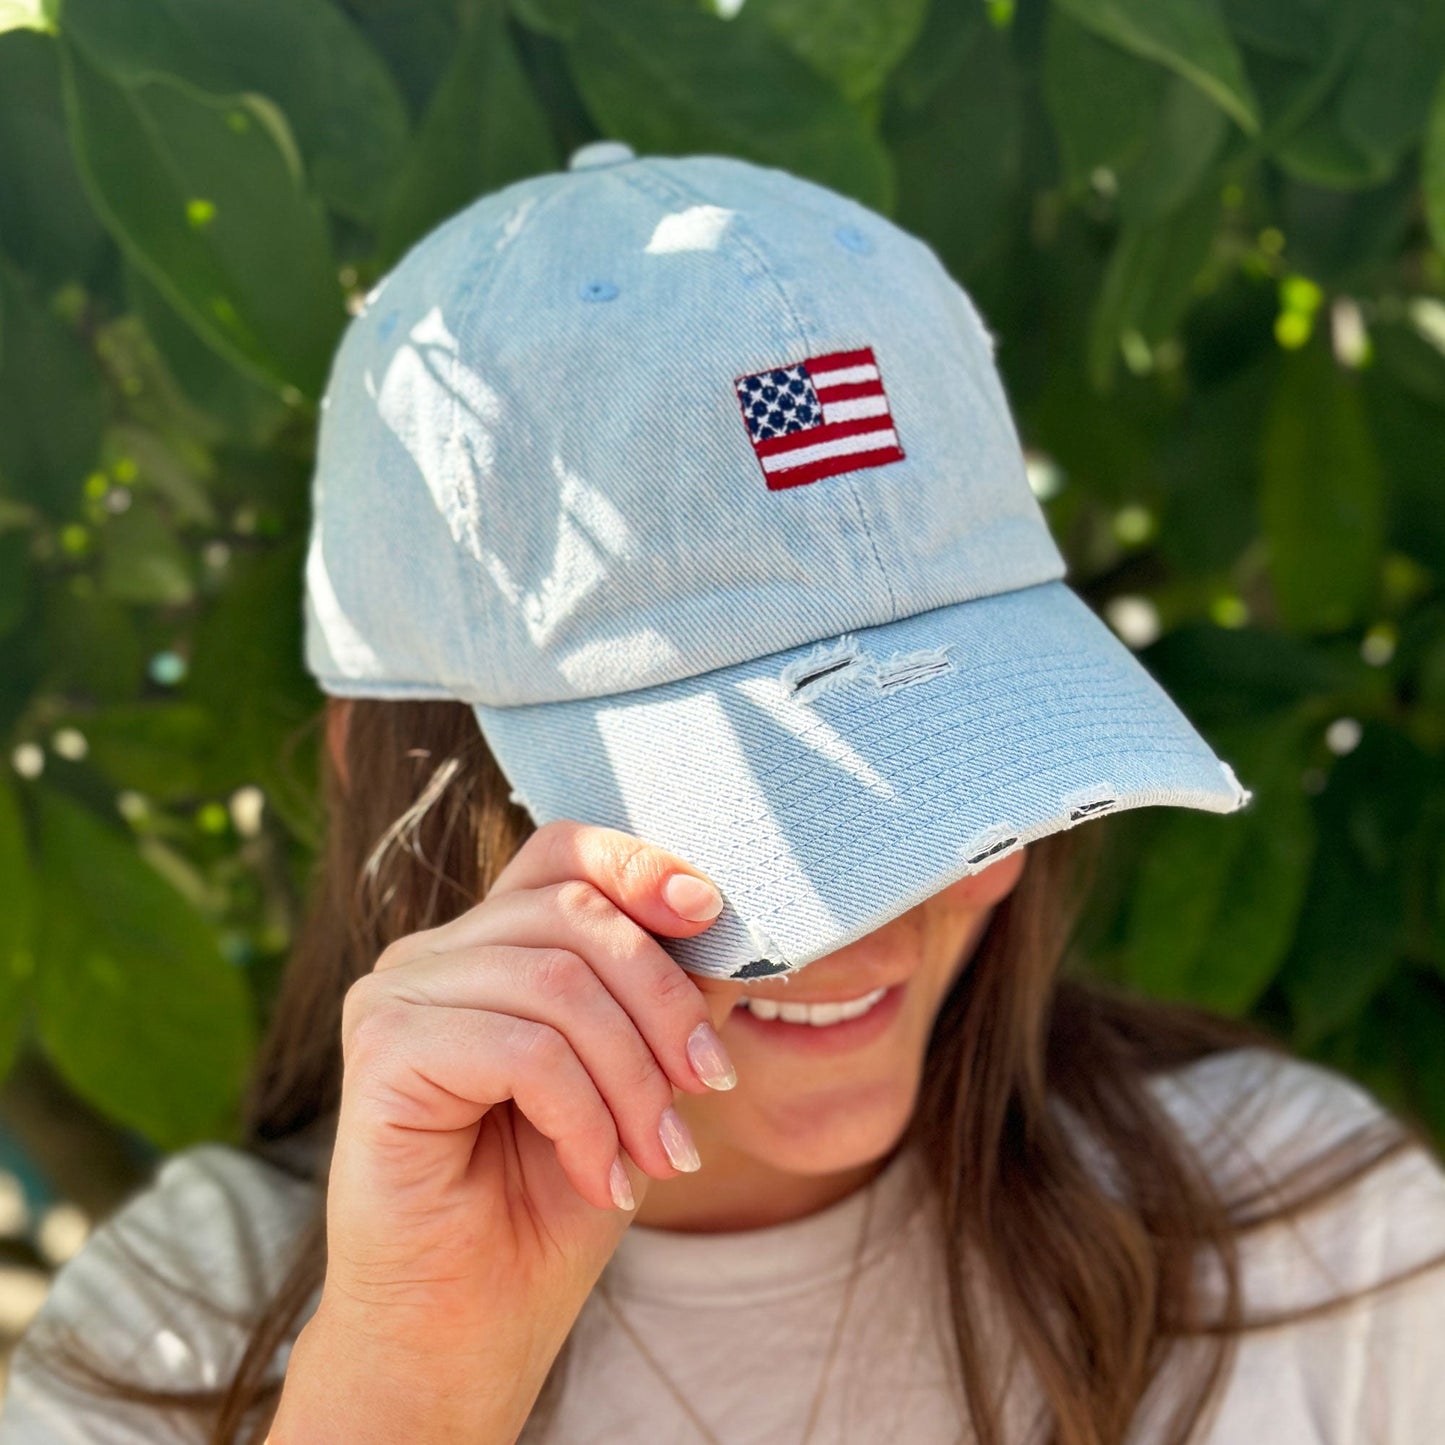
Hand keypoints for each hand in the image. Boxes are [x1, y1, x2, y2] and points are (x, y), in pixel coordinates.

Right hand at [268, 819, 738, 1442]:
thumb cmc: (550, 1202)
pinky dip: (585, 1116)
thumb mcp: (637, 1081)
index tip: (711, 913)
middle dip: (664, 1003)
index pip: (563, 851)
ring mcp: (397, 994)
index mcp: (490, 945)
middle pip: (576, 913)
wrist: (469, 1329)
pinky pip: (522, 1047)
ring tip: (660, 1156)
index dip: (641, 864)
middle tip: (708, 1089)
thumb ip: (666, 996)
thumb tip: (724, 926)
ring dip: (634, 1078)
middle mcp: (434, 953)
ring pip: (556, 981)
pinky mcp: (382, 1051)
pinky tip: (601, 1174)